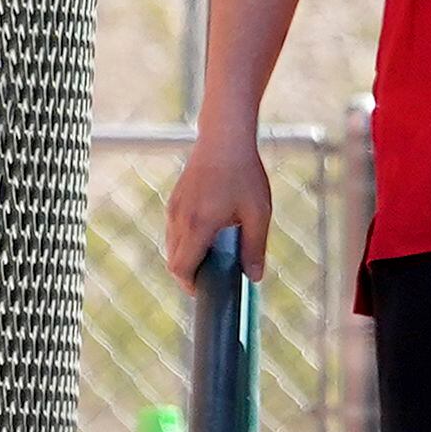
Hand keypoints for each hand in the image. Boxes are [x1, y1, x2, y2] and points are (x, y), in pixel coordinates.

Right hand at [164, 134, 273, 289]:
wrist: (224, 139)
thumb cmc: (245, 176)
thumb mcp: (258, 214)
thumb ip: (254, 248)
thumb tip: (254, 278)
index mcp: (197, 226)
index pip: (180, 268)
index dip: (190, 285)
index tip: (206, 291)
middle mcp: (179, 219)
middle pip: (174, 260)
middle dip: (190, 274)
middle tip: (216, 279)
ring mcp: (174, 208)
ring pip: (173, 245)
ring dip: (189, 257)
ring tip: (216, 258)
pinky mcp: (175, 200)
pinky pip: (175, 230)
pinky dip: (187, 241)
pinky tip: (211, 237)